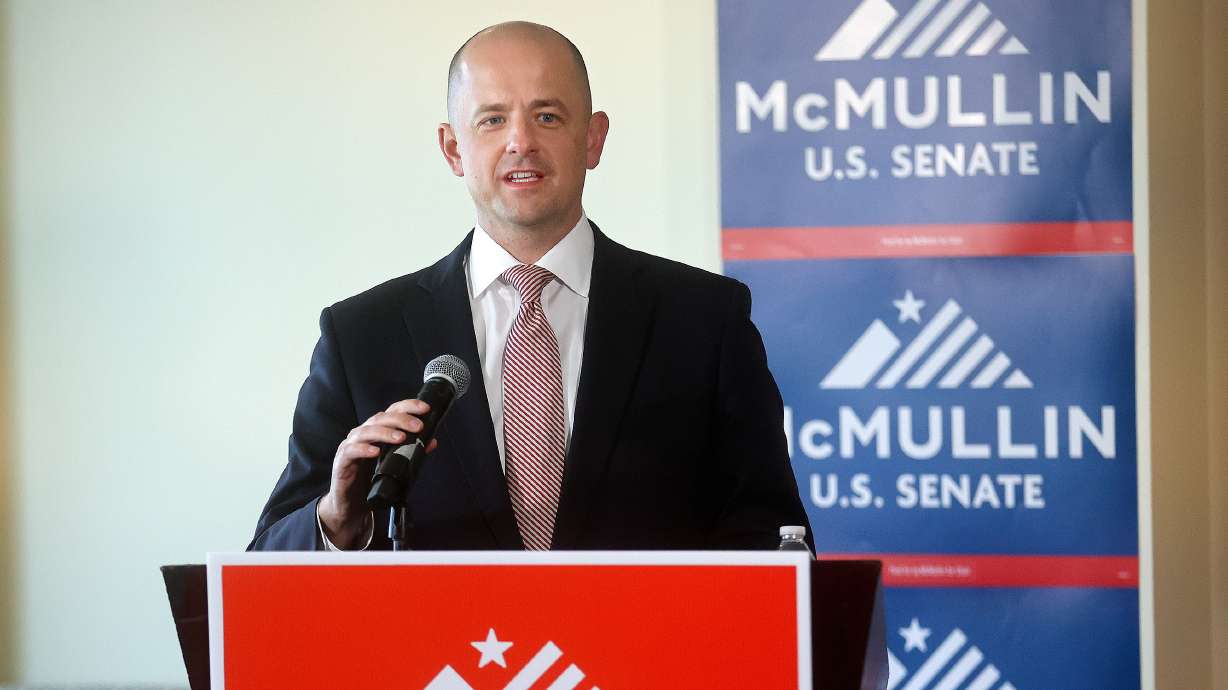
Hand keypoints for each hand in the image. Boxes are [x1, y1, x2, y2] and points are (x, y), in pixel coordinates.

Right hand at [318, 399, 438, 548]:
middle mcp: (362, 434)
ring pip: (366, 431)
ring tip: (401, 438)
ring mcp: (350, 445)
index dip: (408, 406)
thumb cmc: (370, 479)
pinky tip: (375, 452)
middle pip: (380, 418)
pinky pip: (351, 451)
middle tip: (418, 426)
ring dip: (385, 433)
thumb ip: (410, 450)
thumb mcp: (394, 463)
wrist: (350, 502)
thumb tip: (431, 441)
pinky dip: (364, 449)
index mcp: (376, 431)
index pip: (392, 411)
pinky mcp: (342, 461)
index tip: (425, 408)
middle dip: (400, 420)